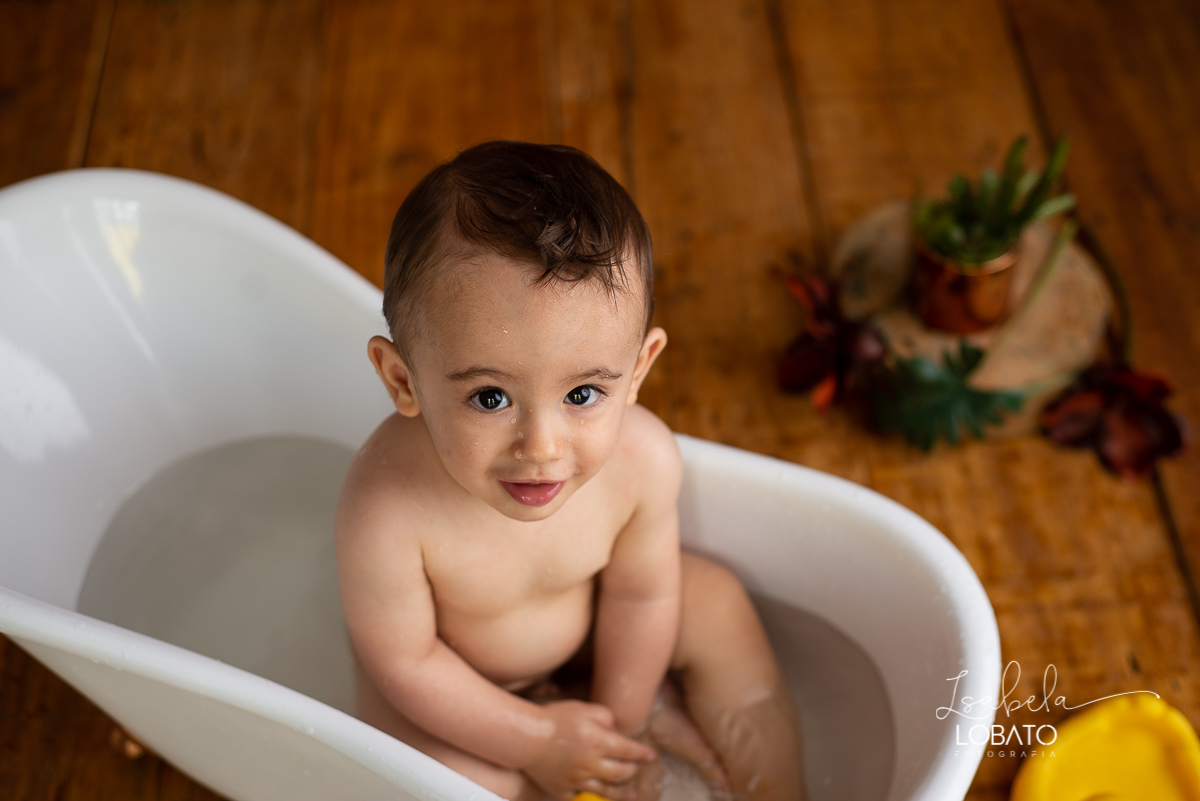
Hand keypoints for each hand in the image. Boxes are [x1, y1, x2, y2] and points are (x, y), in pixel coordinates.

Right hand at [522, 700, 656, 800]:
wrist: (525, 737)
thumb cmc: (554, 719)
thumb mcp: (583, 708)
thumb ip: (604, 716)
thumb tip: (614, 730)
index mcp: (599, 742)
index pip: (628, 750)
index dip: (642, 754)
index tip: (651, 756)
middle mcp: (591, 765)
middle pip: (620, 773)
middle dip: (631, 771)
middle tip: (636, 769)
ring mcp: (577, 780)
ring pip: (605, 791)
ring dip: (621, 793)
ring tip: (630, 794)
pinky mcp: (562, 790)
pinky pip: (581, 797)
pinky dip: (591, 797)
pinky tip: (596, 795)